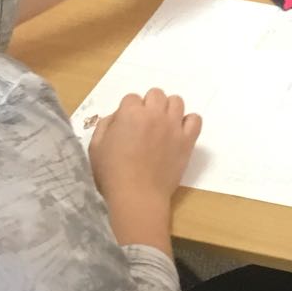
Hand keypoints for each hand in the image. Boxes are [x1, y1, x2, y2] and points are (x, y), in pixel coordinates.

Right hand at [89, 88, 201, 202]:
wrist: (137, 196)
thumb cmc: (112, 174)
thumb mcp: (96, 147)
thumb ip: (105, 125)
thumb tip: (118, 116)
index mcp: (131, 113)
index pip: (131, 98)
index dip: (127, 111)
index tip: (126, 126)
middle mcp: (155, 114)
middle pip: (156, 94)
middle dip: (148, 105)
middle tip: (144, 124)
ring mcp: (173, 126)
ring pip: (176, 101)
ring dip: (168, 109)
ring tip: (162, 126)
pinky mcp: (187, 140)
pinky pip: (195, 119)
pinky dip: (188, 122)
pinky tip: (179, 132)